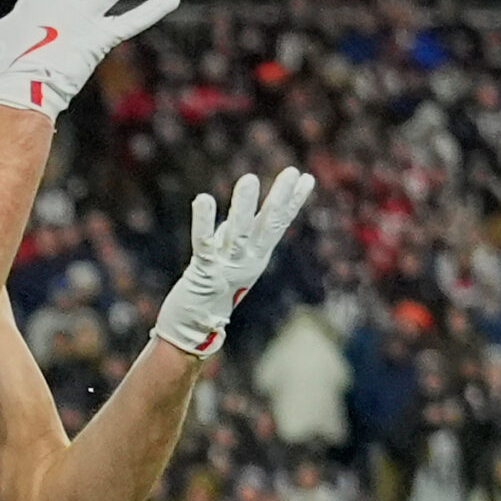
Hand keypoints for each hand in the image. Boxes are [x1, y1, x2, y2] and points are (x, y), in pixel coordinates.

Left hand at [152, 168, 315, 356]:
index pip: (278, 224)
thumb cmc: (211, 290)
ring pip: (239, 233)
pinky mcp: (203, 271)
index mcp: (256, 255)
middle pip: (267, 226)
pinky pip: (204, 243)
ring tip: (250, 179)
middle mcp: (247, 260)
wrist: (193, 328)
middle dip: (279, 199)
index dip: (293, 202)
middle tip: (290, 172)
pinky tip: (203, 199)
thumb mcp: (231, 259)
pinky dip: (204, 222)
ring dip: (244, 207)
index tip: (306, 178)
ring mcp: (227, 266)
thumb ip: (238, 235)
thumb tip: (244, 211)